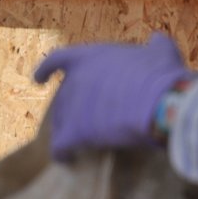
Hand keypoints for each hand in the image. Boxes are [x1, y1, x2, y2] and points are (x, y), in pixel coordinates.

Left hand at [33, 33, 193, 159]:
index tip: (37, 79)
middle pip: (62, 96)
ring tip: (73, 142)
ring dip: (66, 130)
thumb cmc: (159, 74)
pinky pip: (62, 144)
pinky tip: (66, 159)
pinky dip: (62, 152)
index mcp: (86, 57)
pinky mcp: (77, 131)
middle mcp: (73, 80)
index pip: (57, 59)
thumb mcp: (160, 52)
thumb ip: (154, 45)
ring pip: (61, 120)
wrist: (158, 101)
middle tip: (78, 120)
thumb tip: (158, 39)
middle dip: (68, 108)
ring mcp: (72, 106)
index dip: (46, 69)